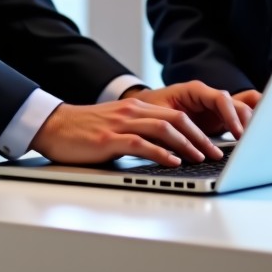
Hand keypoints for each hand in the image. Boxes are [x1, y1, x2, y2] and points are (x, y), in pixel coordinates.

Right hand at [31, 82, 252, 166]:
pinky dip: (160, 153)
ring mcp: (122, 124)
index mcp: (137, 108)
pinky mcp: (109, 138)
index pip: (176, 115)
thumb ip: (141, 134)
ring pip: (163, 128)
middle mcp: (133, 111)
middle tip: (216, 154)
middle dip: (200, 137)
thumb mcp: (118, 128)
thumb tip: (167, 152)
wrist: (55, 126)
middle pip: (176, 119)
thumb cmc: (86, 132)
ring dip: (186, 145)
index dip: (198, 130)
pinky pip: (141, 143)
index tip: (213, 146)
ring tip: (200, 158)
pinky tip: (173, 162)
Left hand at [135, 82, 256, 139]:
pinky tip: (251, 142)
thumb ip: (171, 125)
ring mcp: (216, 109)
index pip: (220, 99)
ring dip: (250, 124)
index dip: (231, 115)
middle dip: (247, 121)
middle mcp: (209, 98)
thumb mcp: (158, 115)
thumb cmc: (150, 109)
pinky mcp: (219, 120)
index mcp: (196, 91)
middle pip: (237, 104)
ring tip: (255, 144)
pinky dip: (247, 127)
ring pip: (242, 109)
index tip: (238, 134)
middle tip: (251, 142)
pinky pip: (238, 119)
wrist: (146, 109)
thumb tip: (179, 140)